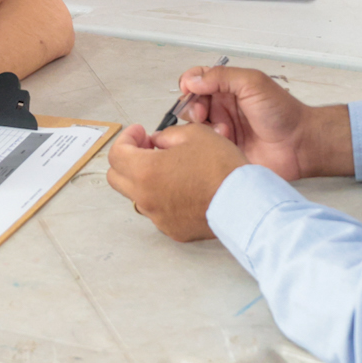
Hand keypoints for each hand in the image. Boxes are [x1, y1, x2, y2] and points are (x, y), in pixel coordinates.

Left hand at [106, 122, 245, 240]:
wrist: (244, 202)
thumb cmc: (221, 167)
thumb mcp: (194, 134)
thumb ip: (167, 135)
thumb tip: (157, 142)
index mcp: (145, 171)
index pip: (117, 153)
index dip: (127, 138)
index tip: (140, 132)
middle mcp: (146, 198)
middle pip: (117, 178)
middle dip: (127, 159)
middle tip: (147, 147)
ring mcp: (158, 217)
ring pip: (137, 195)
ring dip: (145, 179)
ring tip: (170, 168)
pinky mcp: (173, 229)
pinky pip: (158, 210)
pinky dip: (162, 197)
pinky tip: (182, 188)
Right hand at [169, 63, 322, 179]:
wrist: (299, 145)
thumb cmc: (282, 112)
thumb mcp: (252, 83)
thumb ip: (221, 77)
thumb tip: (191, 79)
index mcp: (227, 88)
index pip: (197, 81)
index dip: (189, 85)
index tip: (189, 91)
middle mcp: (222, 108)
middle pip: (191, 105)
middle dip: (192, 109)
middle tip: (202, 115)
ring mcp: (222, 130)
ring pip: (195, 128)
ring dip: (204, 129)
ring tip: (224, 132)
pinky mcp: (223, 151)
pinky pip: (204, 149)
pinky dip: (210, 146)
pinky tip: (227, 145)